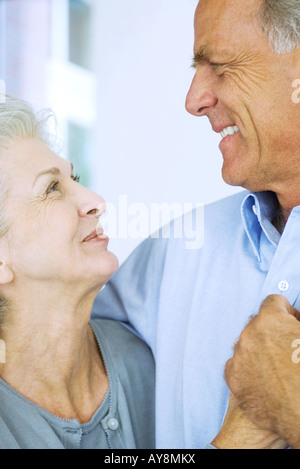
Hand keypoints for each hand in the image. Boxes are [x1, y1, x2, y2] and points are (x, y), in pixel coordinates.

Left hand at [225, 295, 299, 448]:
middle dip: (272, 332)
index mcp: (271, 321)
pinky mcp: (232, 377)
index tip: (294, 323)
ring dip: (260, 350)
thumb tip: (295, 323)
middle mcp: (249, 334)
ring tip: (278, 367)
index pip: (274, 302)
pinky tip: (265, 379)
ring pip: (246, 343)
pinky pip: (237, 364)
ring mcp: (238, 356)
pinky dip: (248, 368)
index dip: (288, 312)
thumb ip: (298, 323)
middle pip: (258, 323)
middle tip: (288, 347)